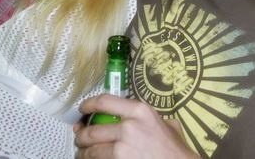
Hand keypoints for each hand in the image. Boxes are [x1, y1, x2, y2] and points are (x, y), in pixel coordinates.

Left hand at [74, 94, 197, 158]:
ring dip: (84, 152)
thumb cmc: (175, 149)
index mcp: (140, 111)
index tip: (83, 109)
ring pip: (91, 150)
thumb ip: (147, 118)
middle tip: (80, 137)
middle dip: (82, 135)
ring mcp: (122, 148)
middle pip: (93, 129)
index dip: (88, 105)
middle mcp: (128, 126)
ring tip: (83, 153)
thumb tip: (132, 117)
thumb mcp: (165, 124)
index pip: (104, 101)